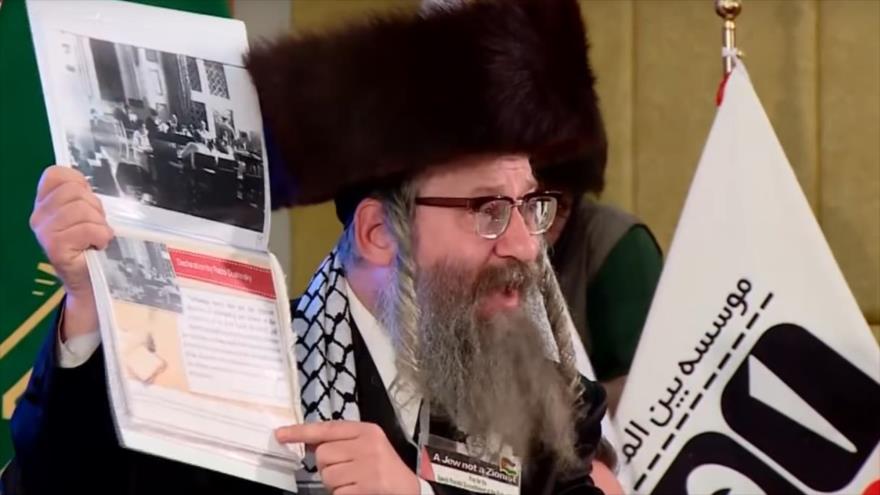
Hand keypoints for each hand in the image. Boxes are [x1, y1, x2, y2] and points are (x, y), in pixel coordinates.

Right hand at [29, 166, 112, 338]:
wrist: (89, 279)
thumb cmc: (90, 244)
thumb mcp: (87, 214)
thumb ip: (81, 195)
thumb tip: (83, 182)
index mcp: (44, 203)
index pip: (57, 174)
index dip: (80, 184)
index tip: (87, 204)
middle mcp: (39, 215)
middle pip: (75, 191)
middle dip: (95, 207)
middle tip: (96, 226)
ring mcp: (45, 232)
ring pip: (82, 209)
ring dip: (99, 224)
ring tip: (97, 237)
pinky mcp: (55, 247)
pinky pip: (88, 229)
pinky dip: (101, 236)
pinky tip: (98, 245)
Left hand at [276, 421, 419, 494]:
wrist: (409, 490)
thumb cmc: (384, 469)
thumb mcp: (367, 447)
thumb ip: (341, 442)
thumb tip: (308, 442)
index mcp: (367, 430)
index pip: (327, 428)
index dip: (301, 432)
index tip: (280, 435)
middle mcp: (367, 444)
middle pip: (322, 454)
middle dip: (328, 468)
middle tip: (346, 473)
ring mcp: (368, 466)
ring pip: (327, 475)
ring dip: (335, 485)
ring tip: (354, 484)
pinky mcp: (368, 486)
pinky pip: (337, 492)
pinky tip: (358, 491)